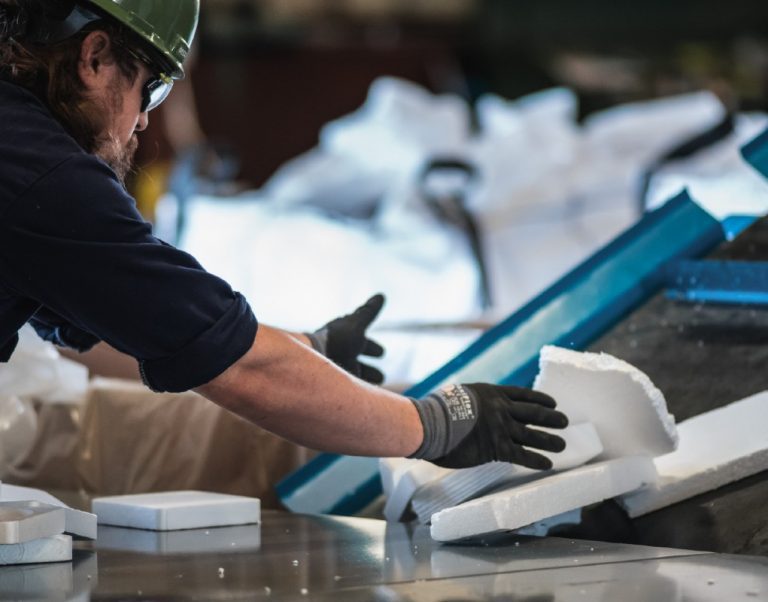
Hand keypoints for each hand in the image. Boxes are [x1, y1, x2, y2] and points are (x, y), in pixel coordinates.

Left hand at [306, 294, 385, 383]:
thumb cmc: (336, 342)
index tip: (381, 353)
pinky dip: (357, 389)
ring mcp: (334, 369)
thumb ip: (369, 311)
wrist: (313, 363)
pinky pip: (347, 387)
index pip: (360, 340)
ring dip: (364, 379)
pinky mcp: (332, 384)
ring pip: (352, 375)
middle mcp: (338, 353)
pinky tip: (361, 395)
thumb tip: (381, 295)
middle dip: (369, 367)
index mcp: (343, 336)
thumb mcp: (356, 324)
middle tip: (380, 376)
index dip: (371, 347)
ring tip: (374, 387)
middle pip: (355, 361)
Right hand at [409, 383, 567, 468]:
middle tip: (564, 422)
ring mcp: (501, 428)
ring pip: (533, 435)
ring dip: (550, 440)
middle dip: (552, 418)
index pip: (524, 395)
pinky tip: (547, 464)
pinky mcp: (496, 448)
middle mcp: (501, 409)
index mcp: (492, 393)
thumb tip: (473, 408)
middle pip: (534, 413)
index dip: (541, 399)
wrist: (431, 424)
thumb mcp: (460, 395)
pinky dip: (537, 460)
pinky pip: (522, 455)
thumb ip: (474, 402)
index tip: (553, 402)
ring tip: (562, 444)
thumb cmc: (438, 410)